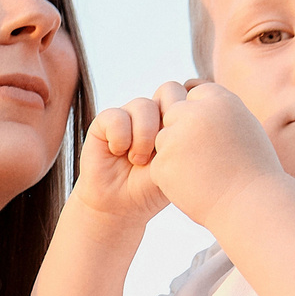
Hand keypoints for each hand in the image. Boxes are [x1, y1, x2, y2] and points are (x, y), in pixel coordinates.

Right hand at [65, 85, 182, 233]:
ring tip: (140, 160)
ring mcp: (129, 115)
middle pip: (168, 90)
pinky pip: (117, 117)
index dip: (186, 116)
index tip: (180, 147)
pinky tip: (119, 153)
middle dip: (168, 119)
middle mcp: (153, 113)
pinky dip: (121, 138)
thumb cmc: (151, 188)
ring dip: (144, 136)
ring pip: (144, 104)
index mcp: (174, 120)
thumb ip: (184, 138)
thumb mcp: (177, 164)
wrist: (120, 206)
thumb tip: (189, 116)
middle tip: (163, 149)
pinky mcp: (105, 122)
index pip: (188, 96)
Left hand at [145, 80, 290, 229]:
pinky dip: (172, 177)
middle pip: (173, 113)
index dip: (200, 115)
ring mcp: (176, 137)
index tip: (211, 135)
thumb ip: (218, 109)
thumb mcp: (244, 126)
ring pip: (163, 140)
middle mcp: (195, 113)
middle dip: (182, 131)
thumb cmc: (254, 169)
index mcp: (220, 99)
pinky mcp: (163, 162)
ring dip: (176, 155)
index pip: (194, 93)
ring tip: (205, 173)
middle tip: (205, 156)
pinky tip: (195, 185)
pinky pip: (159, 164)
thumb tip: (191, 88)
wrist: (251, 204)